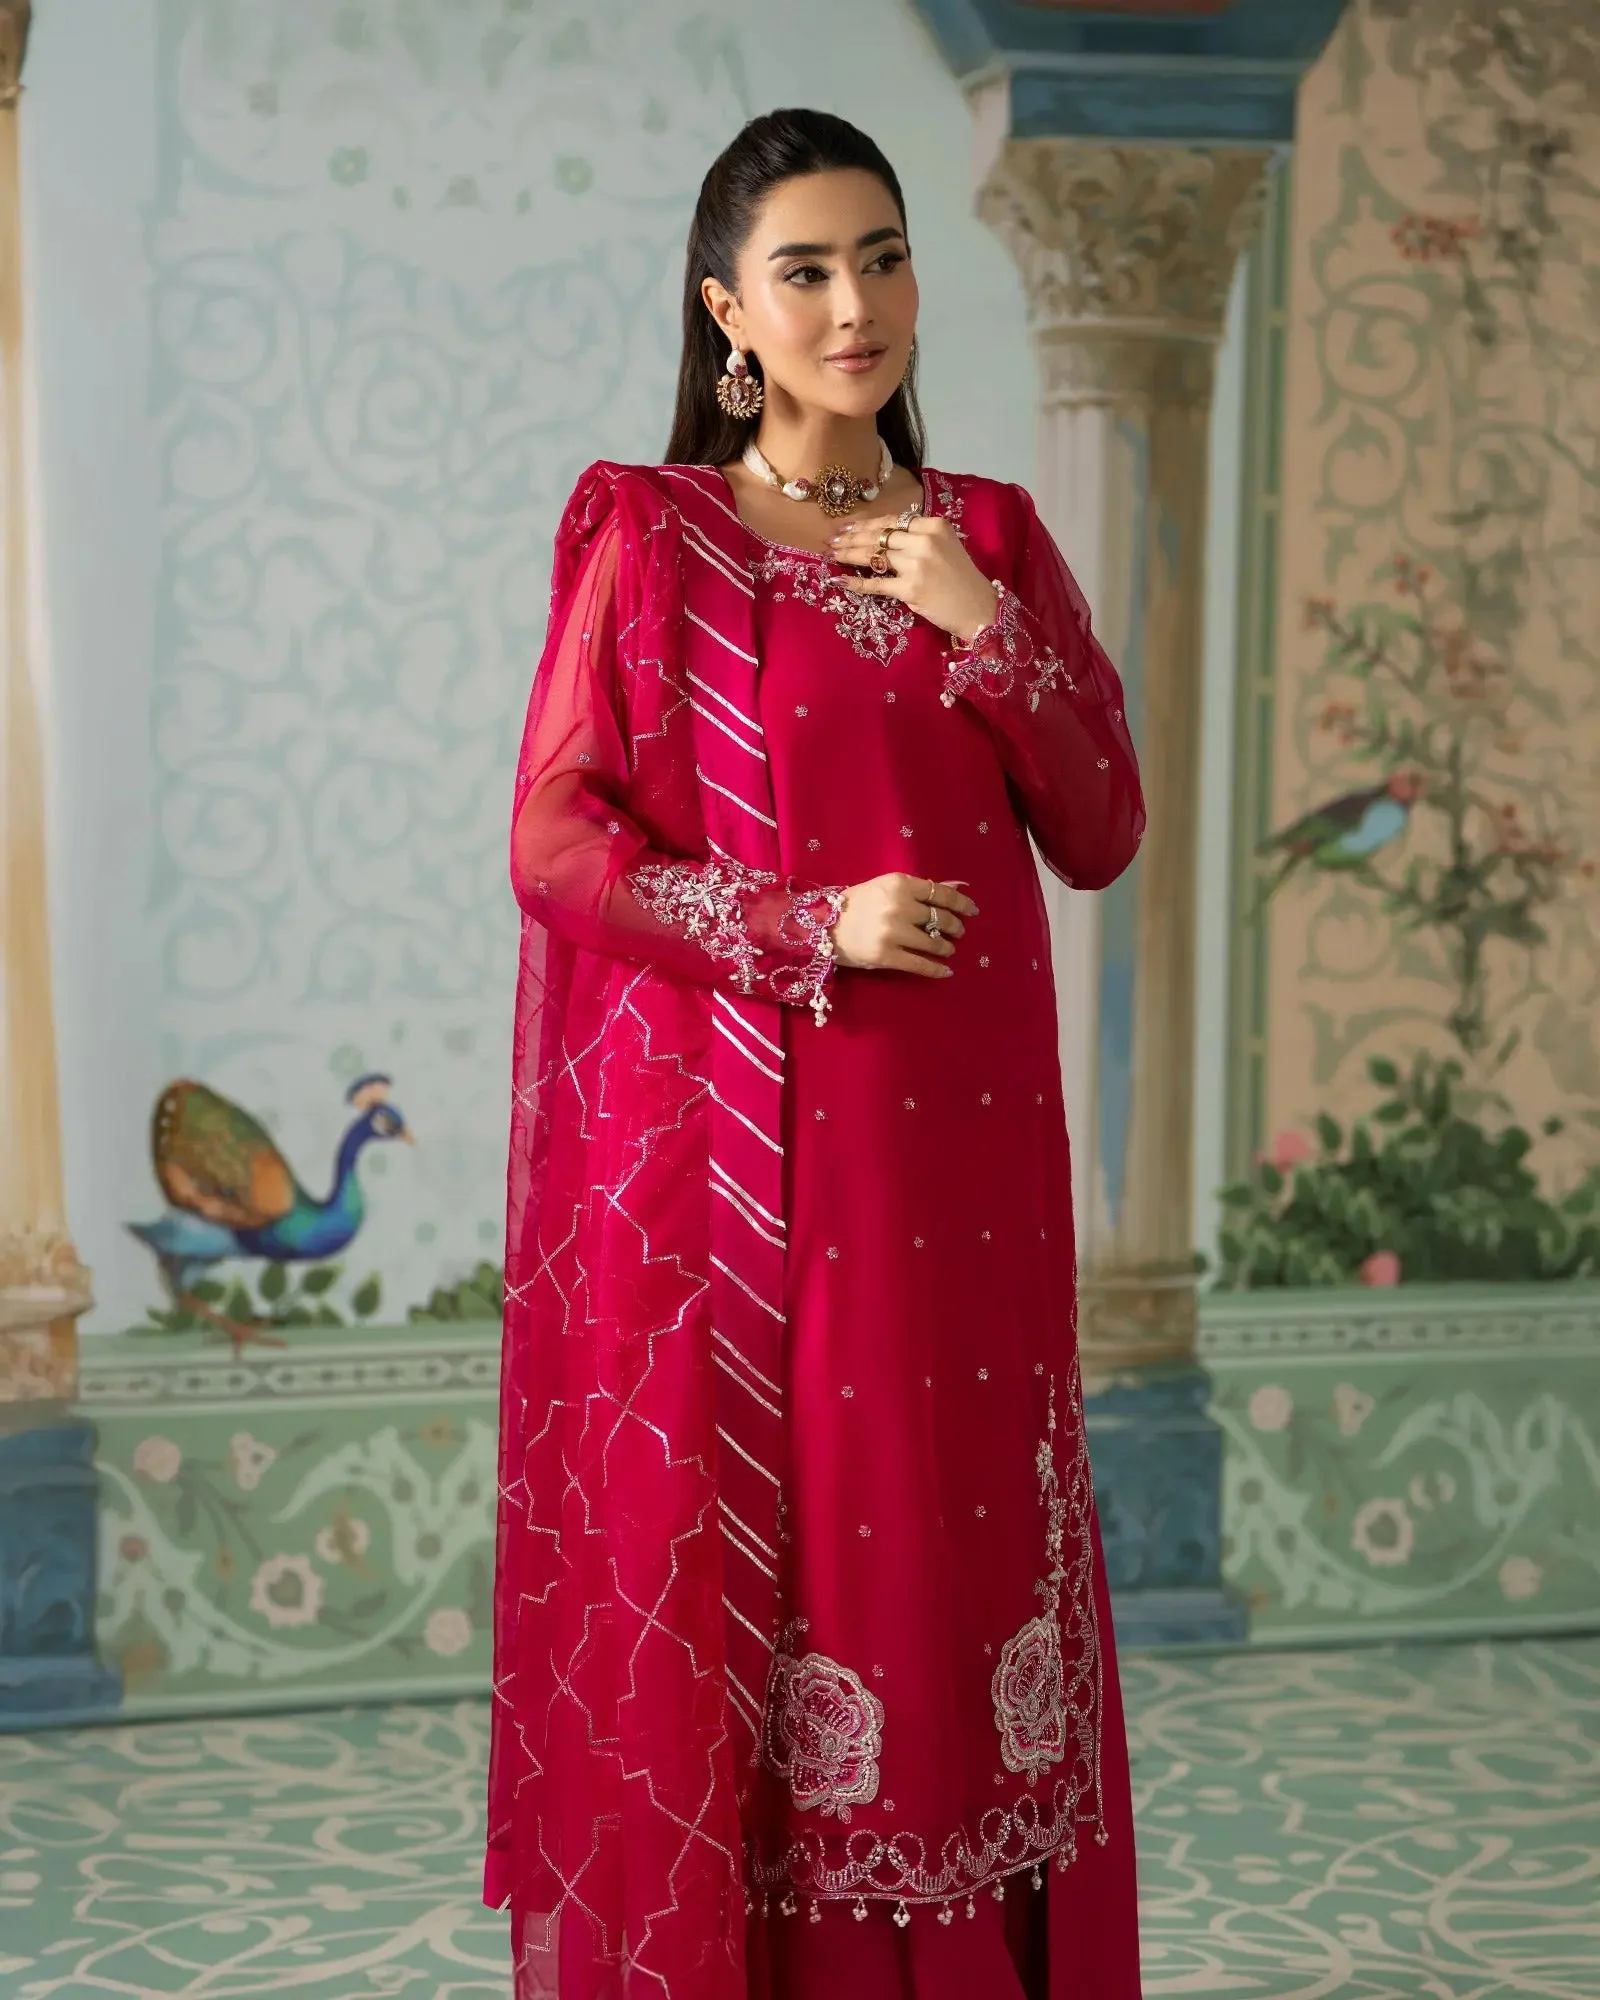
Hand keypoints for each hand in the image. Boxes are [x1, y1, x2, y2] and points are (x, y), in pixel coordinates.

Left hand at [830, 513, 998, 642]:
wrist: (979, 608)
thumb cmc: (961, 579)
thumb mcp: (945, 546)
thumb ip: (918, 538)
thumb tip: (882, 536)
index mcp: (933, 526)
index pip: (891, 521)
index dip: (866, 525)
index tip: (848, 528)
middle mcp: (924, 541)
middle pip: (879, 537)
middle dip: (851, 538)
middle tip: (832, 541)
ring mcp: (916, 565)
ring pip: (873, 556)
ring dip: (849, 555)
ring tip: (833, 555)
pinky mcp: (910, 589)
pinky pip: (876, 584)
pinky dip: (856, 583)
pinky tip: (841, 581)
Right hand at [831, 874, 977, 978]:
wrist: (822, 926)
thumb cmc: (857, 904)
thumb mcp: (889, 887)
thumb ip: (924, 888)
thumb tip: (960, 886)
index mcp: (900, 884)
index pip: (941, 893)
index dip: (961, 903)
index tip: (972, 910)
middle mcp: (899, 906)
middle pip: (940, 919)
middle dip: (955, 927)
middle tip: (958, 932)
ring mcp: (893, 933)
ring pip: (934, 943)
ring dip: (946, 948)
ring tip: (948, 950)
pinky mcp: (886, 956)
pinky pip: (920, 965)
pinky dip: (937, 970)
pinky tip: (946, 971)